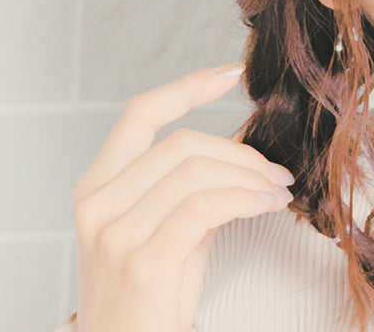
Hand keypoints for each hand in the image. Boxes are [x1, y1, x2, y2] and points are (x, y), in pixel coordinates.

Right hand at [71, 65, 293, 331]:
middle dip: (242, 152)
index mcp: (97, 188)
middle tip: (276, 173)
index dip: (188, 86)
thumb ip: (187, 188)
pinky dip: (246, 198)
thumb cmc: (149, 300)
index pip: (140, 114)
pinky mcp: (143, 264)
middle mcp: (98, 206)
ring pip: (198, 171)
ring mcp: (115, 235)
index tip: (231, 73)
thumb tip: (241, 156)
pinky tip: (265, 206)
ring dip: (251, 177)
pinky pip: (205, 207)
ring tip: (276, 192)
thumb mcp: (161, 231)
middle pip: (183, 143)